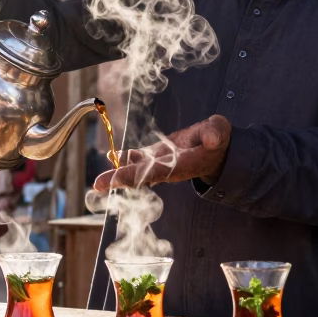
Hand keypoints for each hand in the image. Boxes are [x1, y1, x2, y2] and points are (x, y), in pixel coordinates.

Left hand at [93, 115, 231, 191]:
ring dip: (118, 172)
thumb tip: (212, 140)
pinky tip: (111, 155)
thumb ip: (216, 133)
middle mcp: (169, 168)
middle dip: (119, 180)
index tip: (116, 179)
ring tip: (99, 179)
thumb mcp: (220, 132)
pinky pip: (140, 159)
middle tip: (97, 185)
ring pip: (137, 170)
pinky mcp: (159, 156)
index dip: (136, 175)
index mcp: (182, 165)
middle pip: (141, 176)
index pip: (156, 172)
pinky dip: (125, 158)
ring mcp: (162, 164)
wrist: (218, 148)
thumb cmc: (218, 139)